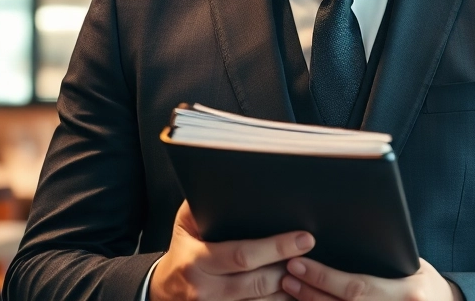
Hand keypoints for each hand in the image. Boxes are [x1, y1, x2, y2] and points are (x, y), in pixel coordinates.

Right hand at [151, 200, 316, 300]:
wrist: (163, 290)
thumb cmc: (183, 250)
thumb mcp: (186, 224)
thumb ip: (206, 205)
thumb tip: (235, 183)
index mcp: (196, 261)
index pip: (242, 255)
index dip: (276, 248)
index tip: (304, 239)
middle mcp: (204, 290)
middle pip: (258, 282)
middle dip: (288, 267)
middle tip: (311, 253)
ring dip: (288, 289)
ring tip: (306, 271)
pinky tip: (292, 290)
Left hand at [281, 257, 462, 300]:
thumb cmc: (425, 283)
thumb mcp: (413, 266)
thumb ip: (384, 261)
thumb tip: (342, 240)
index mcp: (407, 294)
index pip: (357, 287)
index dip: (323, 277)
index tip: (298, 262)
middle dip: (310, 290)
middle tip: (287, 273)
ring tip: (290, 287)